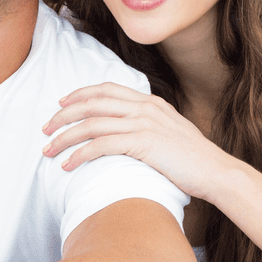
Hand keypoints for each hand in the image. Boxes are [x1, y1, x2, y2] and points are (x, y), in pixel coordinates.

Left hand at [41, 82, 229, 200]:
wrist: (216, 172)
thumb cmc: (193, 159)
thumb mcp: (170, 132)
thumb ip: (149, 124)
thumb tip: (127, 131)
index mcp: (150, 102)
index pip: (106, 89)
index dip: (80, 94)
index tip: (61, 104)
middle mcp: (144, 108)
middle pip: (92, 103)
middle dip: (63, 116)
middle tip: (45, 130)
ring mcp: (144, 124)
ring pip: (91, 124)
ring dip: (65, 138)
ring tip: (49, 151)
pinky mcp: (143, 144)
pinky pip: (101, 145)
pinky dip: (80, 155)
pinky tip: (68, 165)